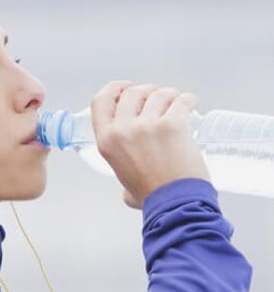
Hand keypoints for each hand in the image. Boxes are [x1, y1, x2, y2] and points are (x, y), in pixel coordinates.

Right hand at [90, 80, 209, 208]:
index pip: (100, 101)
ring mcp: (148, 126)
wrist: (174, 204)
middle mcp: (123, 130)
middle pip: (132, 92)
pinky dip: (188, 101)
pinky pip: (182, 100)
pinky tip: (190, 107)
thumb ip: (122, 161)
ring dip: (169, 97)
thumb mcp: (121, 177)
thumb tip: (132, 160)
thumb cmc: (150, 196)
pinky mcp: (173, 124)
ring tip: (176, 107)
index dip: (114, 89)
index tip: (124, 88)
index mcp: (106, 141)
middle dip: (147, 92)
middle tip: (158, 101)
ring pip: (159, 93)